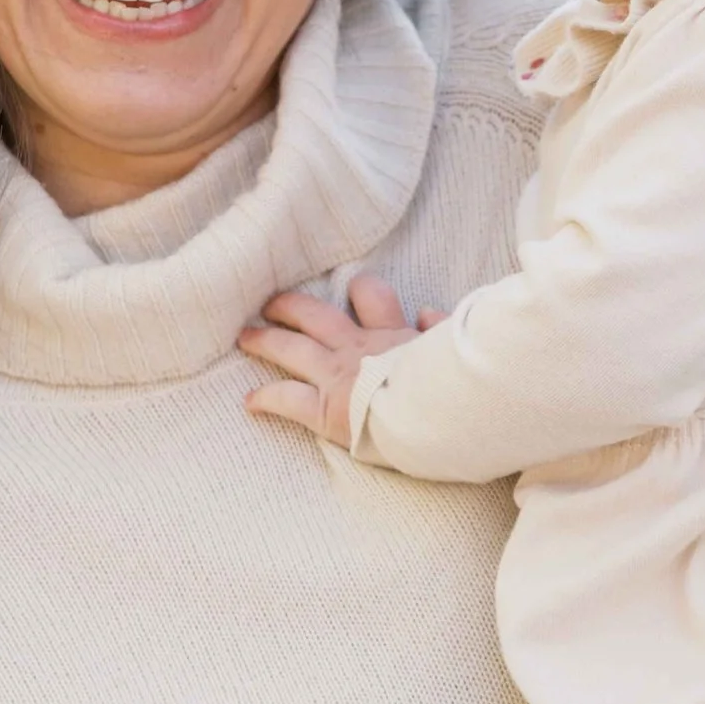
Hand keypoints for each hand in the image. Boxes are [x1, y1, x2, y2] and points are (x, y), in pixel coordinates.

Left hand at [239, 275, 438, 447]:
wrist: (442, 413)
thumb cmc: (454, 384)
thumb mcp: (458, 346)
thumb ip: (443, 329)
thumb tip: (428, 313)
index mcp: (393, 334)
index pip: (372, 297)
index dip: (360, 290)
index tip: (351, 290)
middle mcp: (359, 348)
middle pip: (316, 315)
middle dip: (290, 306)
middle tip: (271, 304)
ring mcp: (338, 375)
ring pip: (291, 348)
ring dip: (266, 340)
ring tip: (246, 335)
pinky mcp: (326, 408)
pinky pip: (287, 398)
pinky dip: (266, 399)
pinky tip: (250, 402)